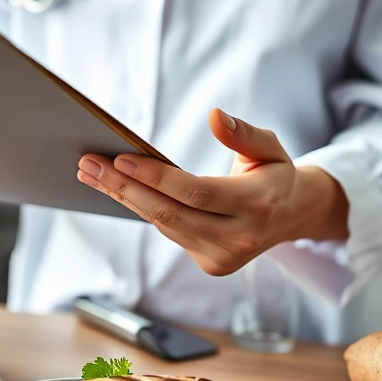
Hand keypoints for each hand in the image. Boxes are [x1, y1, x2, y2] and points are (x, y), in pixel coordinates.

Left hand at [76, 108, 348, 275]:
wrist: (293, 217)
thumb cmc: (275, 174)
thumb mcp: (270, 148)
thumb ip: (242, 133)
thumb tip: (214, 116)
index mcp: (257, 205)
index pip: (196, 192)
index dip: (155, 177)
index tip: (120, 157)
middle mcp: (239, 237)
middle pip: (169, 213)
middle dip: (123, 187)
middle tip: (88, 163)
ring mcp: (221, 257)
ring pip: (162, 223)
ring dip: (123, 197)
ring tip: (91, 172)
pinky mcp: (209, 264)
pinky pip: (167, 230)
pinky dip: (139, 208)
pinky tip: (114, 188)